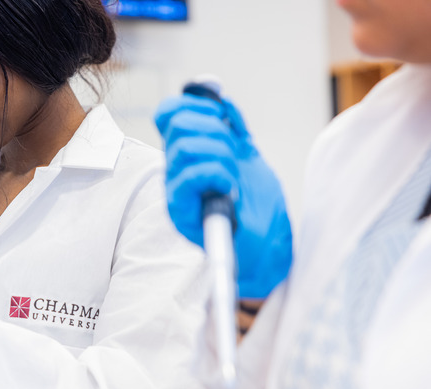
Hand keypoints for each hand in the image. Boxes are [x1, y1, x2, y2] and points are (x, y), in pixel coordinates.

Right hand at [154, 94, 291, 298]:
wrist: (267, 245)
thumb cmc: (257, 207)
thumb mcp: (248, 154)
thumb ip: (232, 126)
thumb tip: (220, 97)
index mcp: (185, 153)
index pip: (167, 114)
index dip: (192, 105)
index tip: (220, 116)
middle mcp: (174, 169)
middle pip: (178, 124)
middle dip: (217, 132)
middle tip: (234, 155)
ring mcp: (174, 189)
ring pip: (187, 146)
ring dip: (221, 157)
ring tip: (233, 178)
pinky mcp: (180, 210)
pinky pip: (194, 175)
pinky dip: (219, 175)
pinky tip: (229, 190)